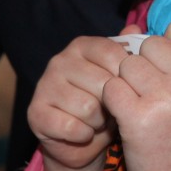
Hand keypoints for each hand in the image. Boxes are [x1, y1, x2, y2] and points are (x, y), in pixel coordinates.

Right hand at [30, 34, 130, 170]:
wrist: (79, 141)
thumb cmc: (104, 106)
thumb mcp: (121, 78)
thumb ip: (128, 53)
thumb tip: (134, 29)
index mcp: (81, 46)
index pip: (115, 55)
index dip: (127, 79)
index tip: (125, 91)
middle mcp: (59, 61)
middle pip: (104, 83)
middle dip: (113, 104)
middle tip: (109, 111)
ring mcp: (44, 86)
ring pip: (89, 108)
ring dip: (99, 122)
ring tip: (96, 122)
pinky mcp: (35, 113)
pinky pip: (73, 127)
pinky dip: (83, 135)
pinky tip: (82, 133)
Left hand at [102, 6, 170, 170]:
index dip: (165, 47)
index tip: (167, 71)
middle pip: (148, 45)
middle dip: (143, 65)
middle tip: (151, 93)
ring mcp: (166, 98)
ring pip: (126, 65)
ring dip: (125, 83)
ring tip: (140, 105)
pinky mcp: (137, 117)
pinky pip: (110, 88)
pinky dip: (111, 101)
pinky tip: (124, 115)